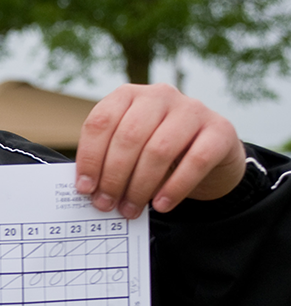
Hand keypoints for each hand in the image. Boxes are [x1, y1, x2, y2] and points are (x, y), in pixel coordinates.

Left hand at [75, 84, 245, 218]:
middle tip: (106, 205)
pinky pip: (196, 161)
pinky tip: (161, 205)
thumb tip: (89, 190)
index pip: (101, 122)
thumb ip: (108, 161)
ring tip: (130, 209)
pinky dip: (175, 187)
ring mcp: (192, 109)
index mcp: (128, 95)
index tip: (85, 189)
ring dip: (140, 186)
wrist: (208, 153)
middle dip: (113, 177)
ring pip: (159, 150)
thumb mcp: (129, 150)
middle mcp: (159, 95)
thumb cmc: (155, 153)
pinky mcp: (220, 129)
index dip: (90, 158)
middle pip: (129, 137)